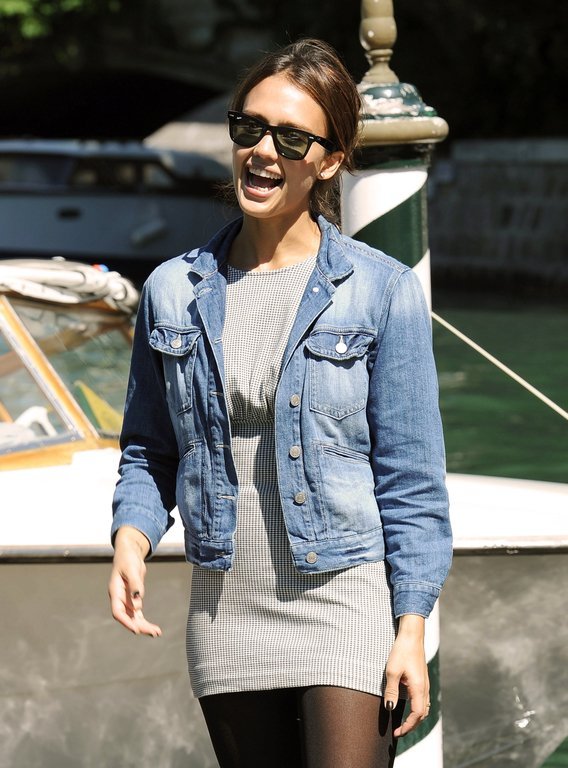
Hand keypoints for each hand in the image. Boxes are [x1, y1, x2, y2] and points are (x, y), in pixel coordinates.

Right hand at [108, 526, 161, 636]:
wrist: (129, 553)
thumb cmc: (128, 559)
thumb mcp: (131, 569)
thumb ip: (135, 585)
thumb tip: (138, 603)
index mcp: (115, 592)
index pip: (118, 612)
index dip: (126, 621)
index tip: (136, 630)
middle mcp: (120, 599)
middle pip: (128, 617)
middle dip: (139, 626)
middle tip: (154, 633)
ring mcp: (126, 600)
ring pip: (134, 617)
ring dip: (144, 626)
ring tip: (157, 633)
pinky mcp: (133, 599)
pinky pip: (138, 613)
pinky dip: (145, 621)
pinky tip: (154, 628)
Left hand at [383, 614, 429, 736]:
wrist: (412, 635)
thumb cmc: (401, 651)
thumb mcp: (392, 671)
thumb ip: (391, 691)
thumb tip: (390, 708)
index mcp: (419, 688)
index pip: (417, 715)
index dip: (408, 726)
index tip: (397, 733)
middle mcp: (425, 688)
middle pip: (423, 714)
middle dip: (412, 725)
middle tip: (399, 731)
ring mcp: (425, 683)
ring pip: (424, 707)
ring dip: (416, 718)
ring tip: (404, 723)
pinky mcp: (423, 679)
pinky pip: (423, 699)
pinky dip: (417, 708)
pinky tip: (408, 706)